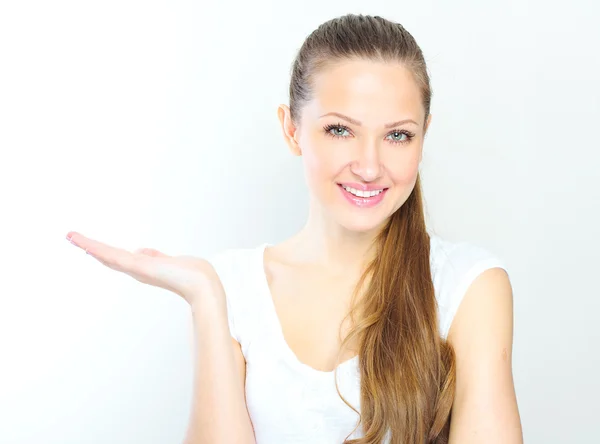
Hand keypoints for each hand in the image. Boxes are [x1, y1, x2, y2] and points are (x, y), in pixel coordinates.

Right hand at [66, 231, 223, 306]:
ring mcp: (136, 269)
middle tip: (71, 237)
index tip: (88, 245)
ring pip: (107, 255)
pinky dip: (99, 249)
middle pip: (108, 257)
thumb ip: (156, 257)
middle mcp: (137, 271)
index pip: (119, 258)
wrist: (201, 285)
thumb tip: (142, 251)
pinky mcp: (138, 266)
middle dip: (90, 247)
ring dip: (88, 245)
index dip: (102, 252)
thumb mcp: (169, 261)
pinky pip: (114, 256)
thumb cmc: (191, 274)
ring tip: (71, 236)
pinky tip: (85, 244)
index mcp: (143, 269)